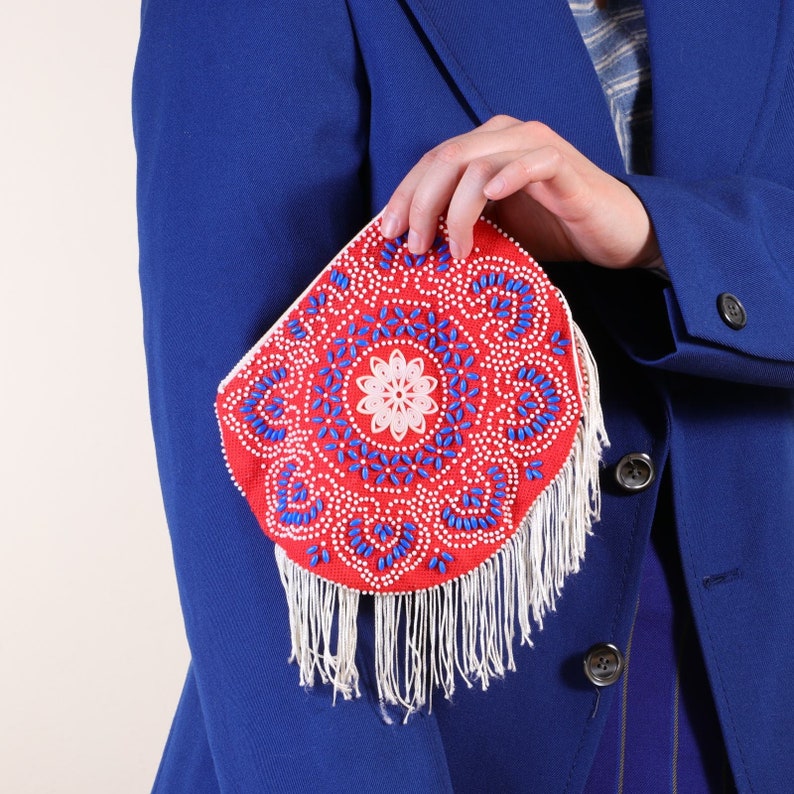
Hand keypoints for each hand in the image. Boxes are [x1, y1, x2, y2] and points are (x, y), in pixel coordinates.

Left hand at [380, 115, 661, 269]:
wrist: (614, 234)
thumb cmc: (553, 231)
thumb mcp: (495, 229)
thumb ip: (461, 223)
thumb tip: (415, 246)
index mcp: (485, 147)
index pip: (431, 162)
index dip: (404, 195)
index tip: (387, 233)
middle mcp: (506, 136)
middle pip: (446, 158)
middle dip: (421, 204)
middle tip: (415, 247)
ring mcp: (536, 146)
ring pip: (478, 162)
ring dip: (457, 209)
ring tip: (454, 250)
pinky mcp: (565, 167)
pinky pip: (533, 162)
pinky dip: (509, 178)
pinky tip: (493, 199)